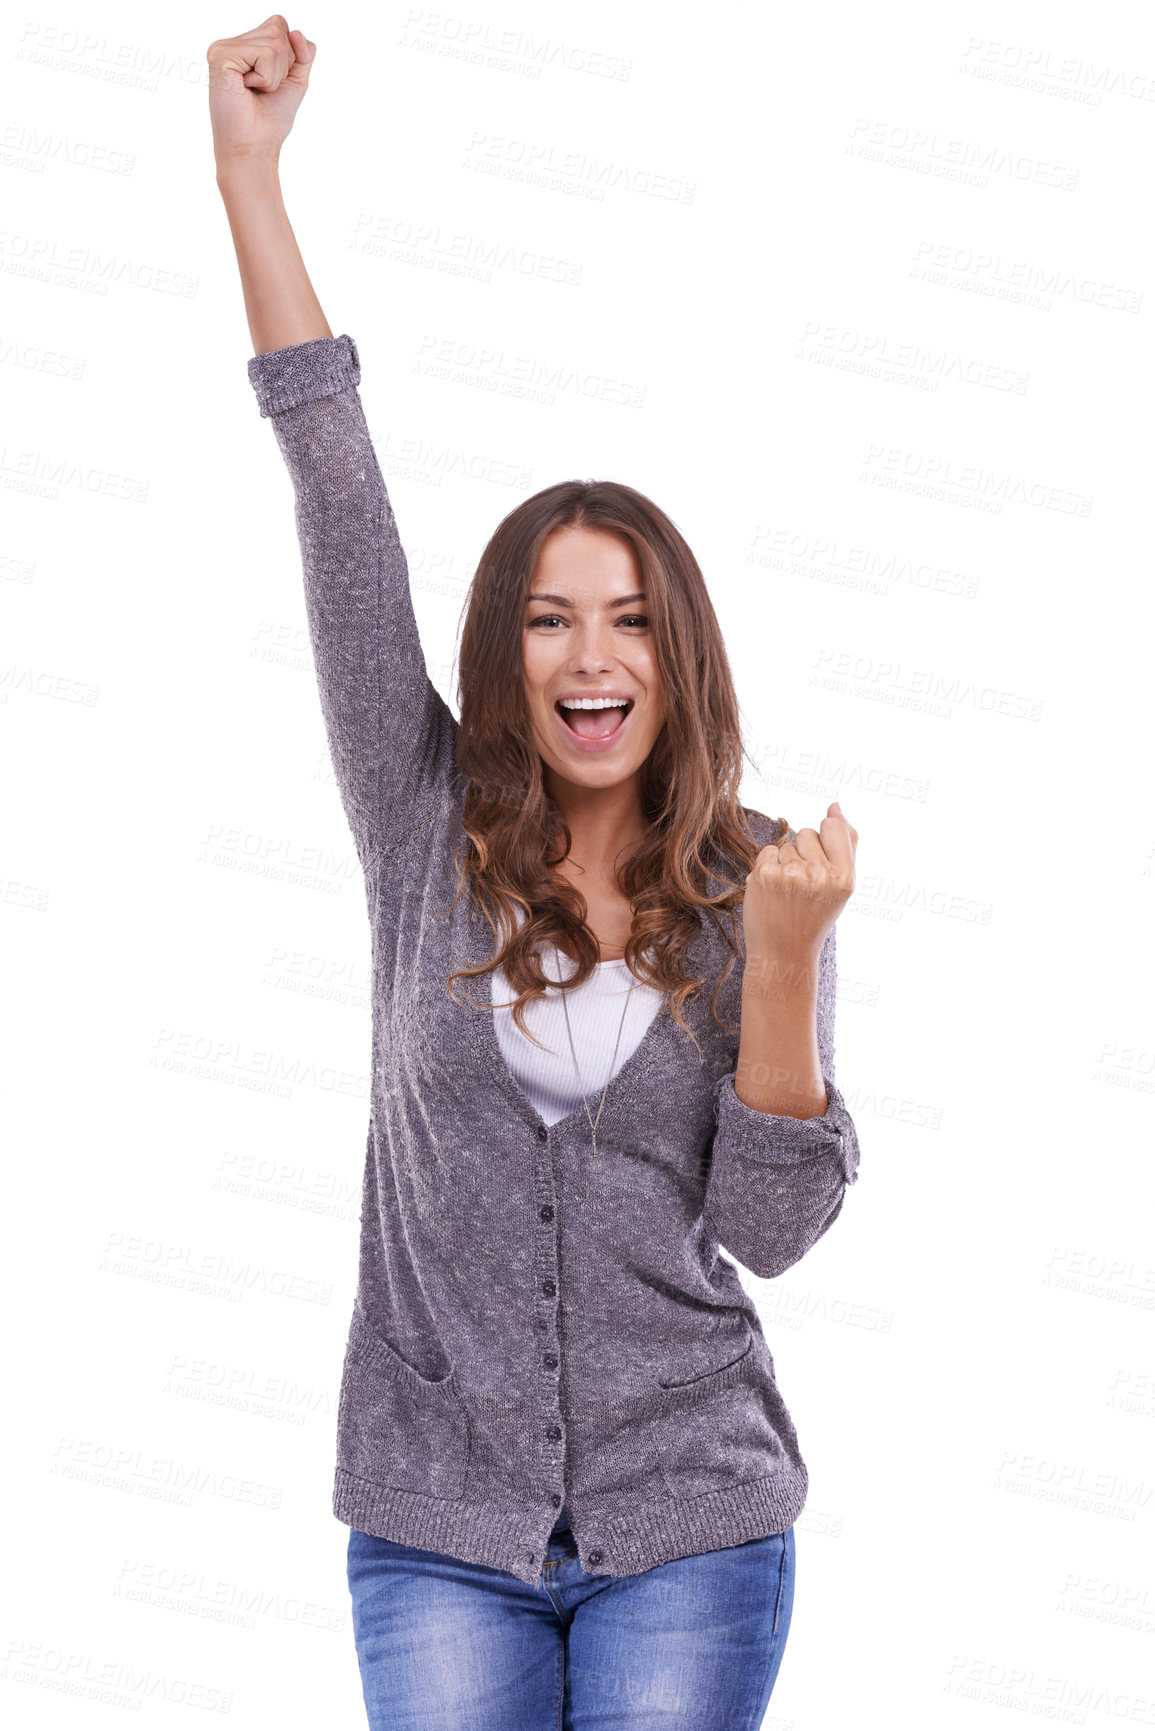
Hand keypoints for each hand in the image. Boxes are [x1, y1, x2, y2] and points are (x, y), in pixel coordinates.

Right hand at [207, 15, 315, 169]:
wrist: (254, 148)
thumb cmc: (270, 121)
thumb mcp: (295, 80)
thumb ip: (303, 53)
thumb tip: (297, 32)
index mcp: (243, 46)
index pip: (279, 25)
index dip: (289, 55)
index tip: (272, 83)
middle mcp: (230, 44)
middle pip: (278, 28)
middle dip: (284, 65)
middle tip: (264, 89)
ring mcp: (222, 48)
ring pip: (274, 41)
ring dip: (275, 74)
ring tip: (256, 91)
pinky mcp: (221, 57)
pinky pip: (265, 54)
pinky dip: (267, 78)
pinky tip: (248, 90)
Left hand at [741, 801, 857, 963]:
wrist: (783, 953)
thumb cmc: (814, 917)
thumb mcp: (840, 886)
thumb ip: (845, 844)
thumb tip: (835, 805)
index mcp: (845, 877)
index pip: (833, 826)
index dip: (824, 841)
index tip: (820, 864)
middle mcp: (819, 874)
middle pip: (807, 833)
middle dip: (803, 853)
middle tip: (803, 887)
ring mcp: (790, 874)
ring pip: (786, 844)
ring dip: (785, 862)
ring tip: (788, 892)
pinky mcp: (764, 875)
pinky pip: (767, 851)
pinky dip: (768, 867)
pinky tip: (773, 891)